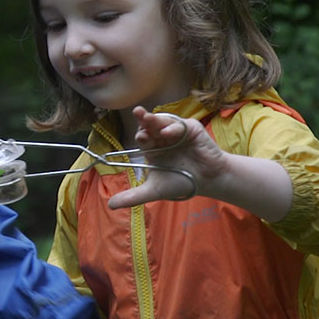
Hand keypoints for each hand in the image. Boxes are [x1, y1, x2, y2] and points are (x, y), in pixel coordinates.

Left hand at [107, 106, 227, 208]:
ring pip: (162, 121)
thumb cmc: (183, 182)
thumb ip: (134, 196)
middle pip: (149, 125)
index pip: (142, 137)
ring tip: (148, 119)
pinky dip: (173, 127)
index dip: (140, 136)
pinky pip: (180, 124)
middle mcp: (162, 137)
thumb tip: (110, 205)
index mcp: (153, 147)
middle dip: (143, 120)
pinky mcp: (191, 128)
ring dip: (155, 119)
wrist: (209, 182)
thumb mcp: (155, 190)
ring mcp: (176, 131)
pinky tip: (169, 133)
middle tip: (137, 113)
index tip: (140, 138)